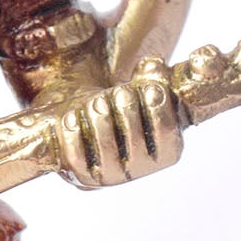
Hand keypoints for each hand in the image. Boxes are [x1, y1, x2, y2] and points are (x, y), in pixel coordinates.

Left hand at [53, 62, 182, 188]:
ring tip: (97, 101)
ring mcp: (110, 175)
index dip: (158, 108)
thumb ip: (153, 75)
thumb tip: (153, 64)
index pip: (166, 131)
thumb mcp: (142, 90)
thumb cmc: (122, 107)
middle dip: (125, 106)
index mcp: (167, 152)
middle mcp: (140, 169)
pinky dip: (73, 132)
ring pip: (104, 143)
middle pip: (133, 135)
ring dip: (99, 115)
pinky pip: (76, 156)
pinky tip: (72, 117)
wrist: (89, 129)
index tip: (150, 89)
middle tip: (119, 92)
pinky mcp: (82, 174)